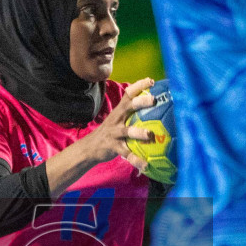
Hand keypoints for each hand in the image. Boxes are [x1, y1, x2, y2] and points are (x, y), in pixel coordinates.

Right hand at [48, 78, 156, 192]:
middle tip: (154, 100)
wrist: (90, 148)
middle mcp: (117, 119)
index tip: (151, 81)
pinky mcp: (113, 147)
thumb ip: (132, 114)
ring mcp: (114, 133)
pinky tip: (146, 164)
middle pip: (128, 107)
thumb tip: (155, 109)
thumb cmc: (110, 132)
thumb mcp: (118, 119)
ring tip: (150, 135)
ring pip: (127, 131)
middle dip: (141, 102)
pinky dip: (136, 160)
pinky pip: (126, 154)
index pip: (129, 94)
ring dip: (138, 132)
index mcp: (119, 111)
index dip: (139, 86)